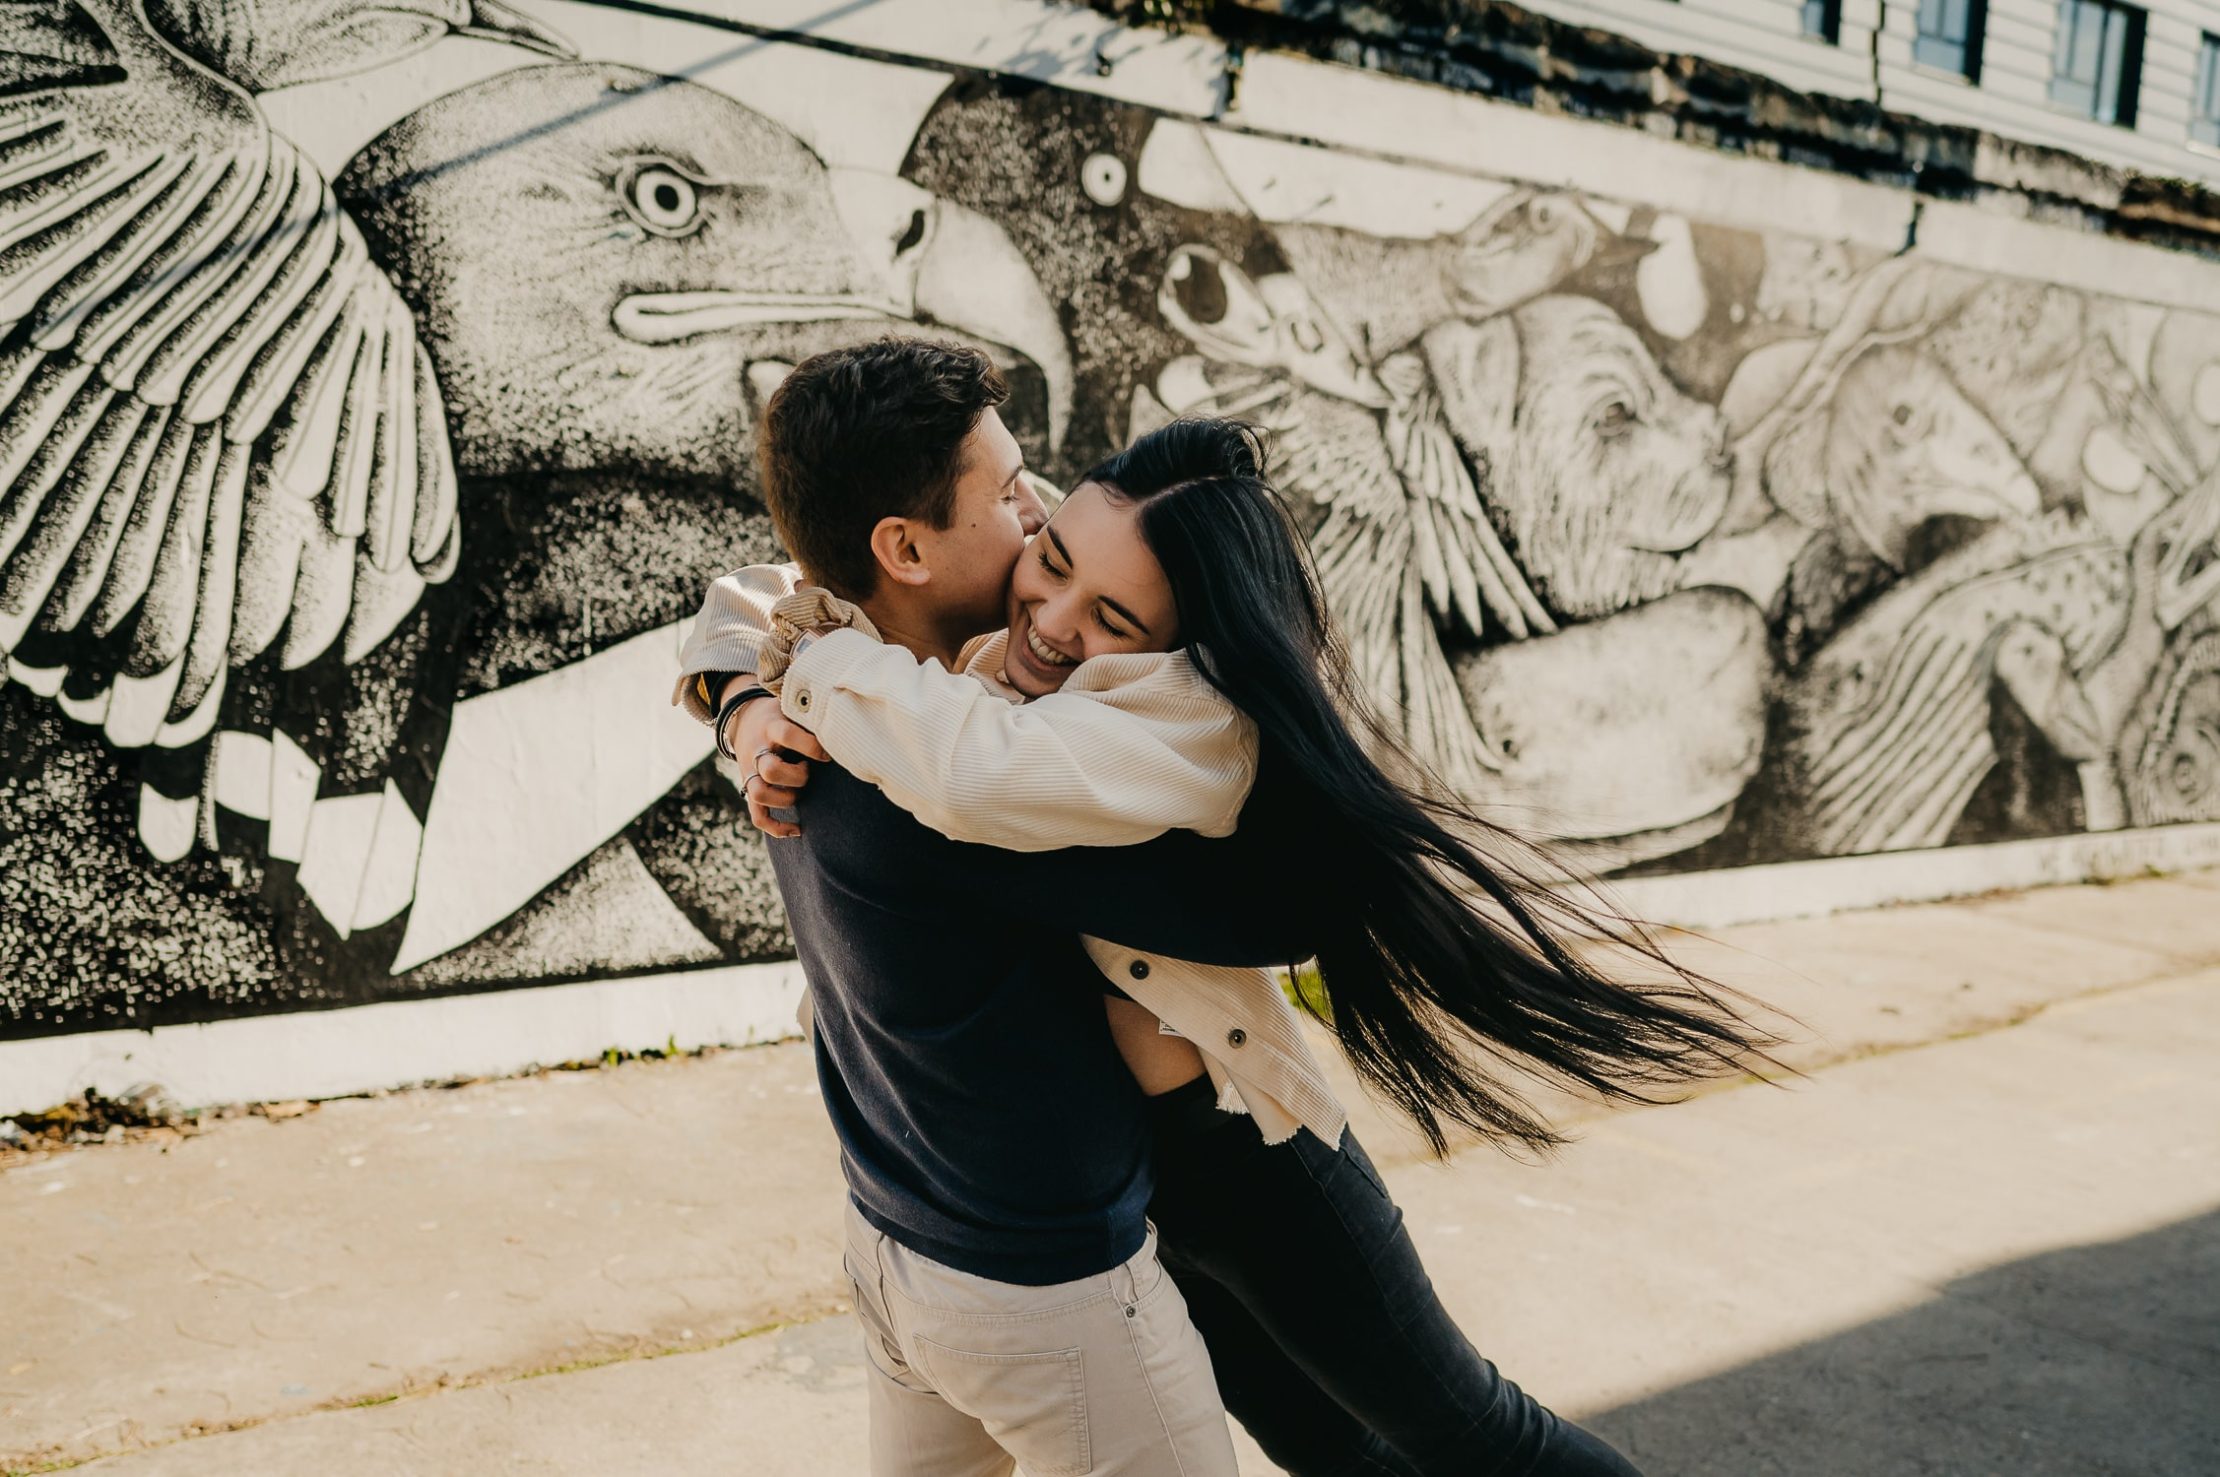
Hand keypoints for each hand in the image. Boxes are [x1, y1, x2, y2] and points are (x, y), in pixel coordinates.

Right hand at [726, 696, 829, 838]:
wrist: (745, 718)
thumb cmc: (782, 715)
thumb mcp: (793, 707)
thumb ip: (812, 716)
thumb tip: (846, 724)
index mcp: (771, 727)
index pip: (786, 736)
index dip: (810, 747)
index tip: (827, 754)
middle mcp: (758, 750)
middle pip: (771, 770)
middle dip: (797, 777)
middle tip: (809, 770)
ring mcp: (750, 771)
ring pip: (759, 794)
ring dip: (786, 799)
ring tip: (801, 791)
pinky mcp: (749, 788)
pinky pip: (757, 815)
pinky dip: (776, 827)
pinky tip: (797, 830)